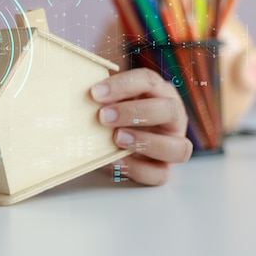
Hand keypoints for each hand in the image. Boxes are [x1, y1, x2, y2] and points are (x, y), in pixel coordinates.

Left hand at [90, 68, 192, 184]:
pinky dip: (137, 168)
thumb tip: (77, 88)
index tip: (95, 93)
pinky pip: (159, 174)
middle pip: (170, 110)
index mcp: (159, 91)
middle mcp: (173, 117)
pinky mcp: (163, 169)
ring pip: (179, 147)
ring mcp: (173, 145)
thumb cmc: (110, 113)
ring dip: (145, 142)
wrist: (109, 141)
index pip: (149, 81)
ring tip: (116, 138)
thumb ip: (101, 96)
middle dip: (135, 112)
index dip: (123, 85)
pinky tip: (116, 161)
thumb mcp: (108, 99)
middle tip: (103, 116)